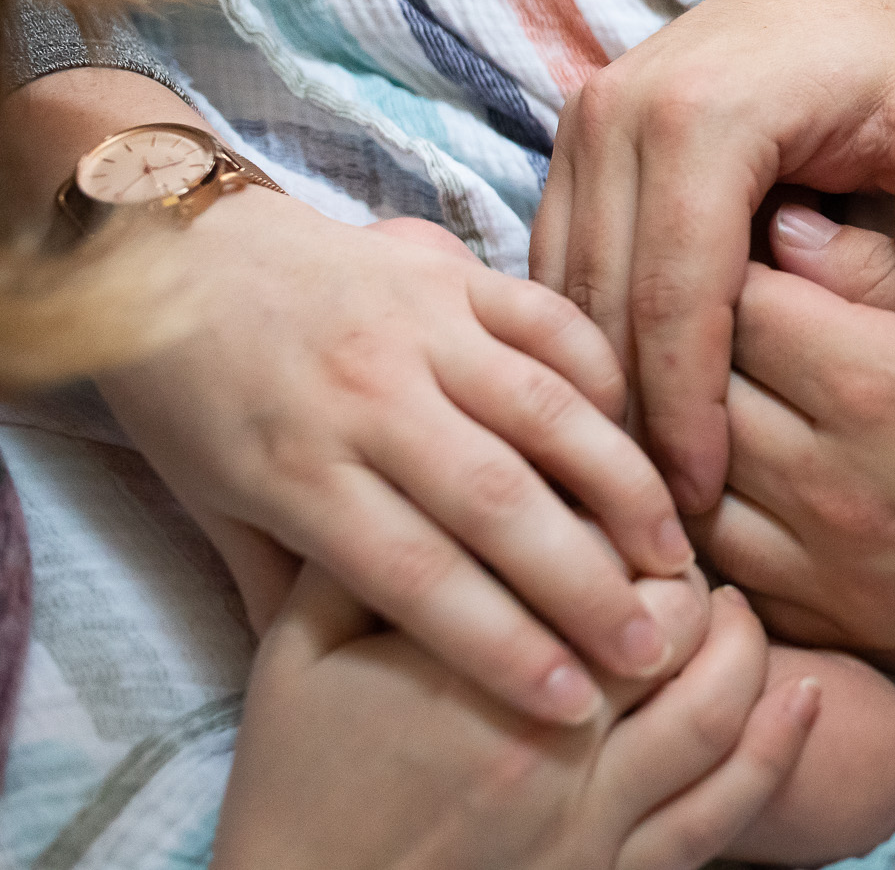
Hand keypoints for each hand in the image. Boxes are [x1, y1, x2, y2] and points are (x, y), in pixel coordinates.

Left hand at [96, 190, 691, 723]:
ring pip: (545, 412)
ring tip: (673, 553)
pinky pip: (549, 322)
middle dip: (583, 585)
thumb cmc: (188, 391)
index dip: (500, 645)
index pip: (416, 574)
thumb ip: (286, 593)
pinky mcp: (452, 270)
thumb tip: (353, 688)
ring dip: (621, 487)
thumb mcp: (209, 504)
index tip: (568, 704)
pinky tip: (643, 433)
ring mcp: (417, 324)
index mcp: (297, 468)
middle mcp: (366, 395)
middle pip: (498, 502)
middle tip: (647, 648)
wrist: (163, 246)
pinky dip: (605, 378)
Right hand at [214, 567, 818, 869]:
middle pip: (670, 631)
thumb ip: (369, 556)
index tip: (617, 510)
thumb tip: (441, 464)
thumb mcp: (304, 651)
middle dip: (686, 584)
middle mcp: (549, 744)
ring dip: (743, 649)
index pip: (594, 566)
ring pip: (716, 714)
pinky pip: (723, 814)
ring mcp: (590, 820)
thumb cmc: (298, 782)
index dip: (623, 526)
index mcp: (476, 671)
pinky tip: (806, 697)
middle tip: (675, 557)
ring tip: (730, 611)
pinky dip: (777, 750)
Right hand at [531, 0, 894, 513]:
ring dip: (591, 395)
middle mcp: (617, 120)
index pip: (677, 295)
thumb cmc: (886, 56)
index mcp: (704, 120)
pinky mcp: (571, 151)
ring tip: (629, 496)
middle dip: (628, 423)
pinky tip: (614, 422)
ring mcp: (580, 132)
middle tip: (655, 527)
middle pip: (603, 307)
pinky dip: (579, 349)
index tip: (702, 502)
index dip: (688, 409)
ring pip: (562, 296)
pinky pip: (556, 271)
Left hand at [692, 206, 894, 698]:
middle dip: (693, 342)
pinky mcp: (846, 628)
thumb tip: (786, 227)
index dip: (728, 262)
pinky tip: (729, 484)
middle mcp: (838, 481)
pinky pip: (731, 576)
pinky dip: (712, 527)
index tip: (741, 243)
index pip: (735, 301)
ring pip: (692, 490)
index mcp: (883, 382)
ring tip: (708, 392)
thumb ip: (892, 272)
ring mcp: (834, 568)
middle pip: (696, 393)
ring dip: (689, 438)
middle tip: (708, 309)